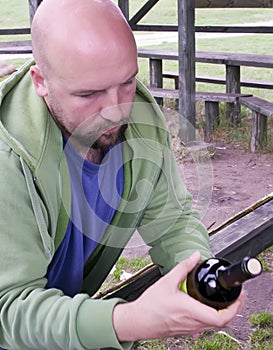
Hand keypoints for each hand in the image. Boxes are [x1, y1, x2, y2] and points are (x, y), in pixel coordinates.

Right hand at [113, 251, 245, 341]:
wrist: (138, 321)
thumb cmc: (150, 306)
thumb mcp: (166, 281)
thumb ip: (183, 267)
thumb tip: (195, 256)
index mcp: (190, 311)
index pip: (221, 317)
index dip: (235, 308)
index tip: (239, 297)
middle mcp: (193, 323)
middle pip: (222, 322)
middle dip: (233, 309)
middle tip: (237, 296)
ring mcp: (190, 328)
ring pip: (214, 325)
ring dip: (223, 313)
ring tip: (225, 300)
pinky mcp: (186, 330)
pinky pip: (204, 326)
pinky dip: (211, 317)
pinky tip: (207, 307)